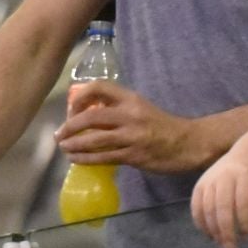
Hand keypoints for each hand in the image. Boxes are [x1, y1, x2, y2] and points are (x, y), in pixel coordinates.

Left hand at [55, 82, 208, 173]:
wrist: (188, 143)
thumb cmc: (163, 125)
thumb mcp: (141, 108)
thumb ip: (118, 109)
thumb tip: (88, 117)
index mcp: (131, 99)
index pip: (99, 87)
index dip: (80, 97)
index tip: (71, 109)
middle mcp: (130, 114)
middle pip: (90, 117)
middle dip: (69, 127)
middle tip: (59, 135)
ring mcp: (132, 136)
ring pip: (94, 140)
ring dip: (74, 145)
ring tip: (64, 148)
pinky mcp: (134, 155)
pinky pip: (103, 157)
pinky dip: (86, 159)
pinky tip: (76, 160)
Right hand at [191, 149, 247, 247]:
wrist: (245, 156)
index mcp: (245, 176)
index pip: (242, 202)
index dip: (243, 221)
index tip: (247, 237)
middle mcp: (224, 176)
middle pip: (221, 206)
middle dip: (225, 230)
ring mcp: (209, 179)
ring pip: (207, 207)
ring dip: (212, 229)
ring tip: (221, 244)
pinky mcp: (199, 184)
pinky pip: (196, 206)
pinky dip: (201, 223)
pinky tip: (210, 235)